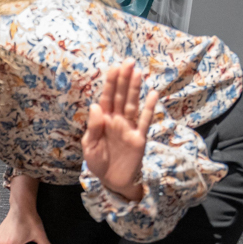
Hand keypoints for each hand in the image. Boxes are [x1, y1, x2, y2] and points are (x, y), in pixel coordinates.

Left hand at [82, 59, 156, 200]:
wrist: (112, 181)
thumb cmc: (98, 163)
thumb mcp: (90, 147)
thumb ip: (93, 127)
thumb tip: (96, 106)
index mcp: (102, 121)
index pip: (106, 98)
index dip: (110, 83)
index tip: (114, 67)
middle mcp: (117, 121)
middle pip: (120, 97)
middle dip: (123, 80)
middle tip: (128, 62)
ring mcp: (129, 128)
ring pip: (132, 105)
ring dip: (135, 89)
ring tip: (138, 72)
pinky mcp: (139, 138)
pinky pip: (144, 121)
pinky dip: (149, 108)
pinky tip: (153, 94)